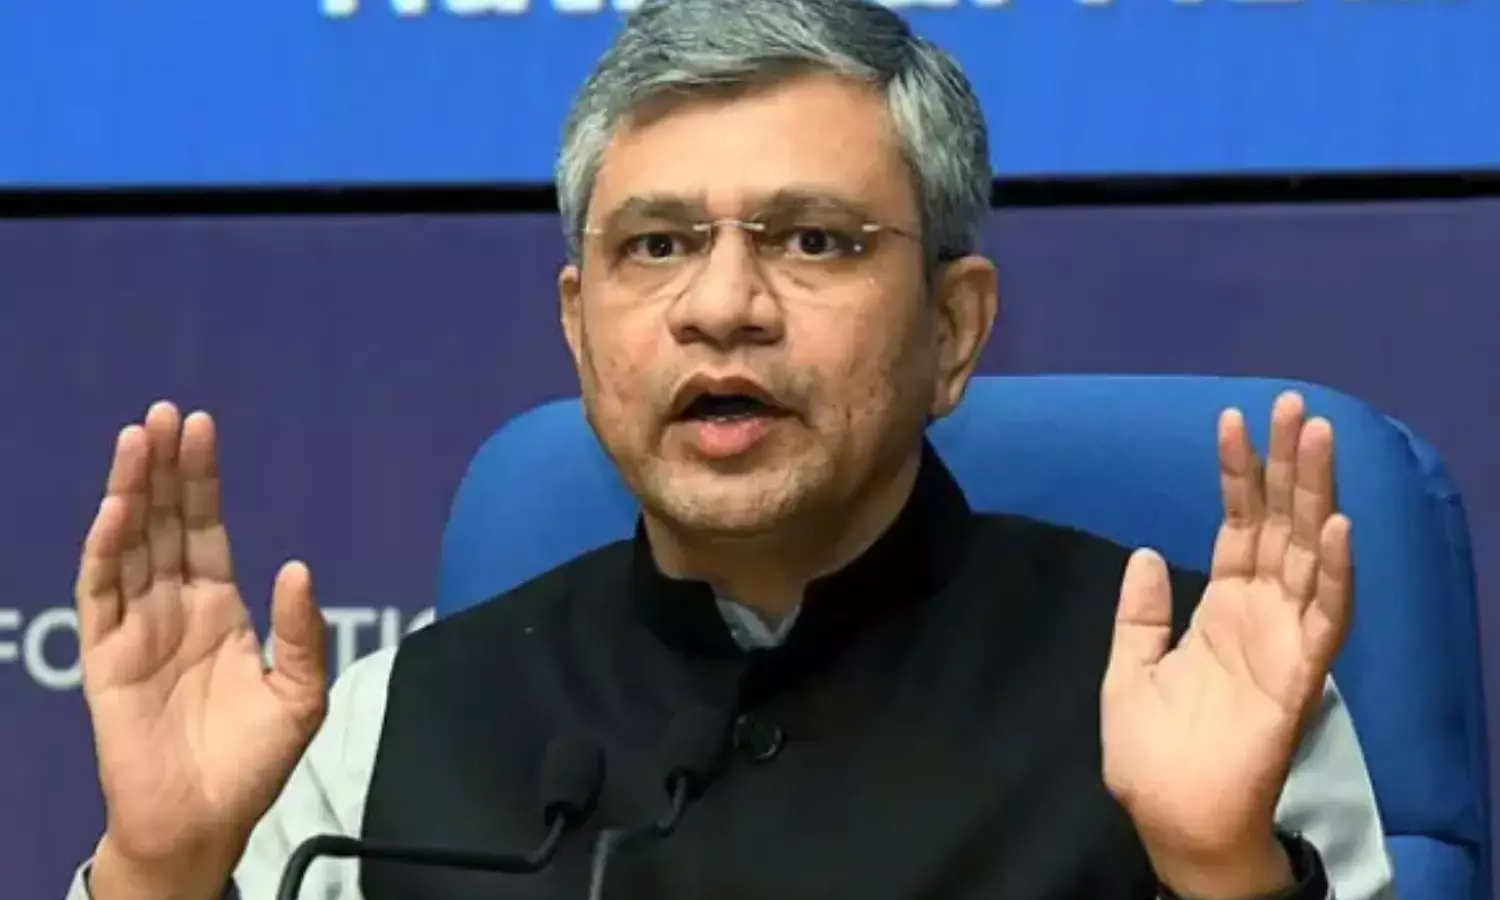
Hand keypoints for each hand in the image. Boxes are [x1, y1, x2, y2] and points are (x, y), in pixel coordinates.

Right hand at [76, 403, 328, 897]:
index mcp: (219, 610)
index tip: (202, 427)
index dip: (203, 480)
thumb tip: (298, 566)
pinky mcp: (105, 658)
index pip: (207, 529)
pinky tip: (115, 509)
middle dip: (166, 469)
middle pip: (166, 523)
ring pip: (129, 545)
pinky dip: (104, 550)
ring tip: (138, 438)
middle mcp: (174, 609)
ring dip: (131, 491)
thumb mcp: (299, 694)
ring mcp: (136, 629)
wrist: (204, 822)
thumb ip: (300, 632)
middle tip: (166, 413)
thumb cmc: (253, 763)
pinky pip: (100, 594)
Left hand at [1100, 392, 1352, 897]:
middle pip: (1280, 524)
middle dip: (1287, 465)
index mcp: (1220, 607)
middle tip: (1294, 405)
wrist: (1169, 816)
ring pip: (1308, 553)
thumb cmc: (1151, 751)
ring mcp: (1283, 639)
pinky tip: (1337, 527)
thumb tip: (1146, 554)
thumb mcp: (1129, 669)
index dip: (1237, 475)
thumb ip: (1141, 613)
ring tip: (1318, 437)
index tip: (1232, 420)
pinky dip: (1335, 573)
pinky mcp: (1300, 674)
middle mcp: (1258, 613)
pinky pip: (1326, 616)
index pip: (1236, 524)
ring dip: (1316, 495)